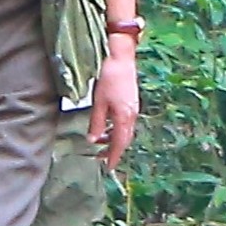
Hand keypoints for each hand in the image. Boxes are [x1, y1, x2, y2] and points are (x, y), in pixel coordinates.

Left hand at [87, 39, 141, 161]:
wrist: (121, 57)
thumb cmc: (109, 77)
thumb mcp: (98, 102)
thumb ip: (96, 122)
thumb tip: (93, 140)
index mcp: (124, 117)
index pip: (119, 144)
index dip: (113, 157)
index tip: (108, 168)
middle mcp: (132, 115)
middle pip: (124, 140)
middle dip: (113, 151)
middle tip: (101, 159)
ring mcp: (133, 108)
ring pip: (125, 131)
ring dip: (113, 139)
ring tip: (100, 143)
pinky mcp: (131, 102)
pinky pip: (125, 122)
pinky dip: (116, 129)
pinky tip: (106, 126)